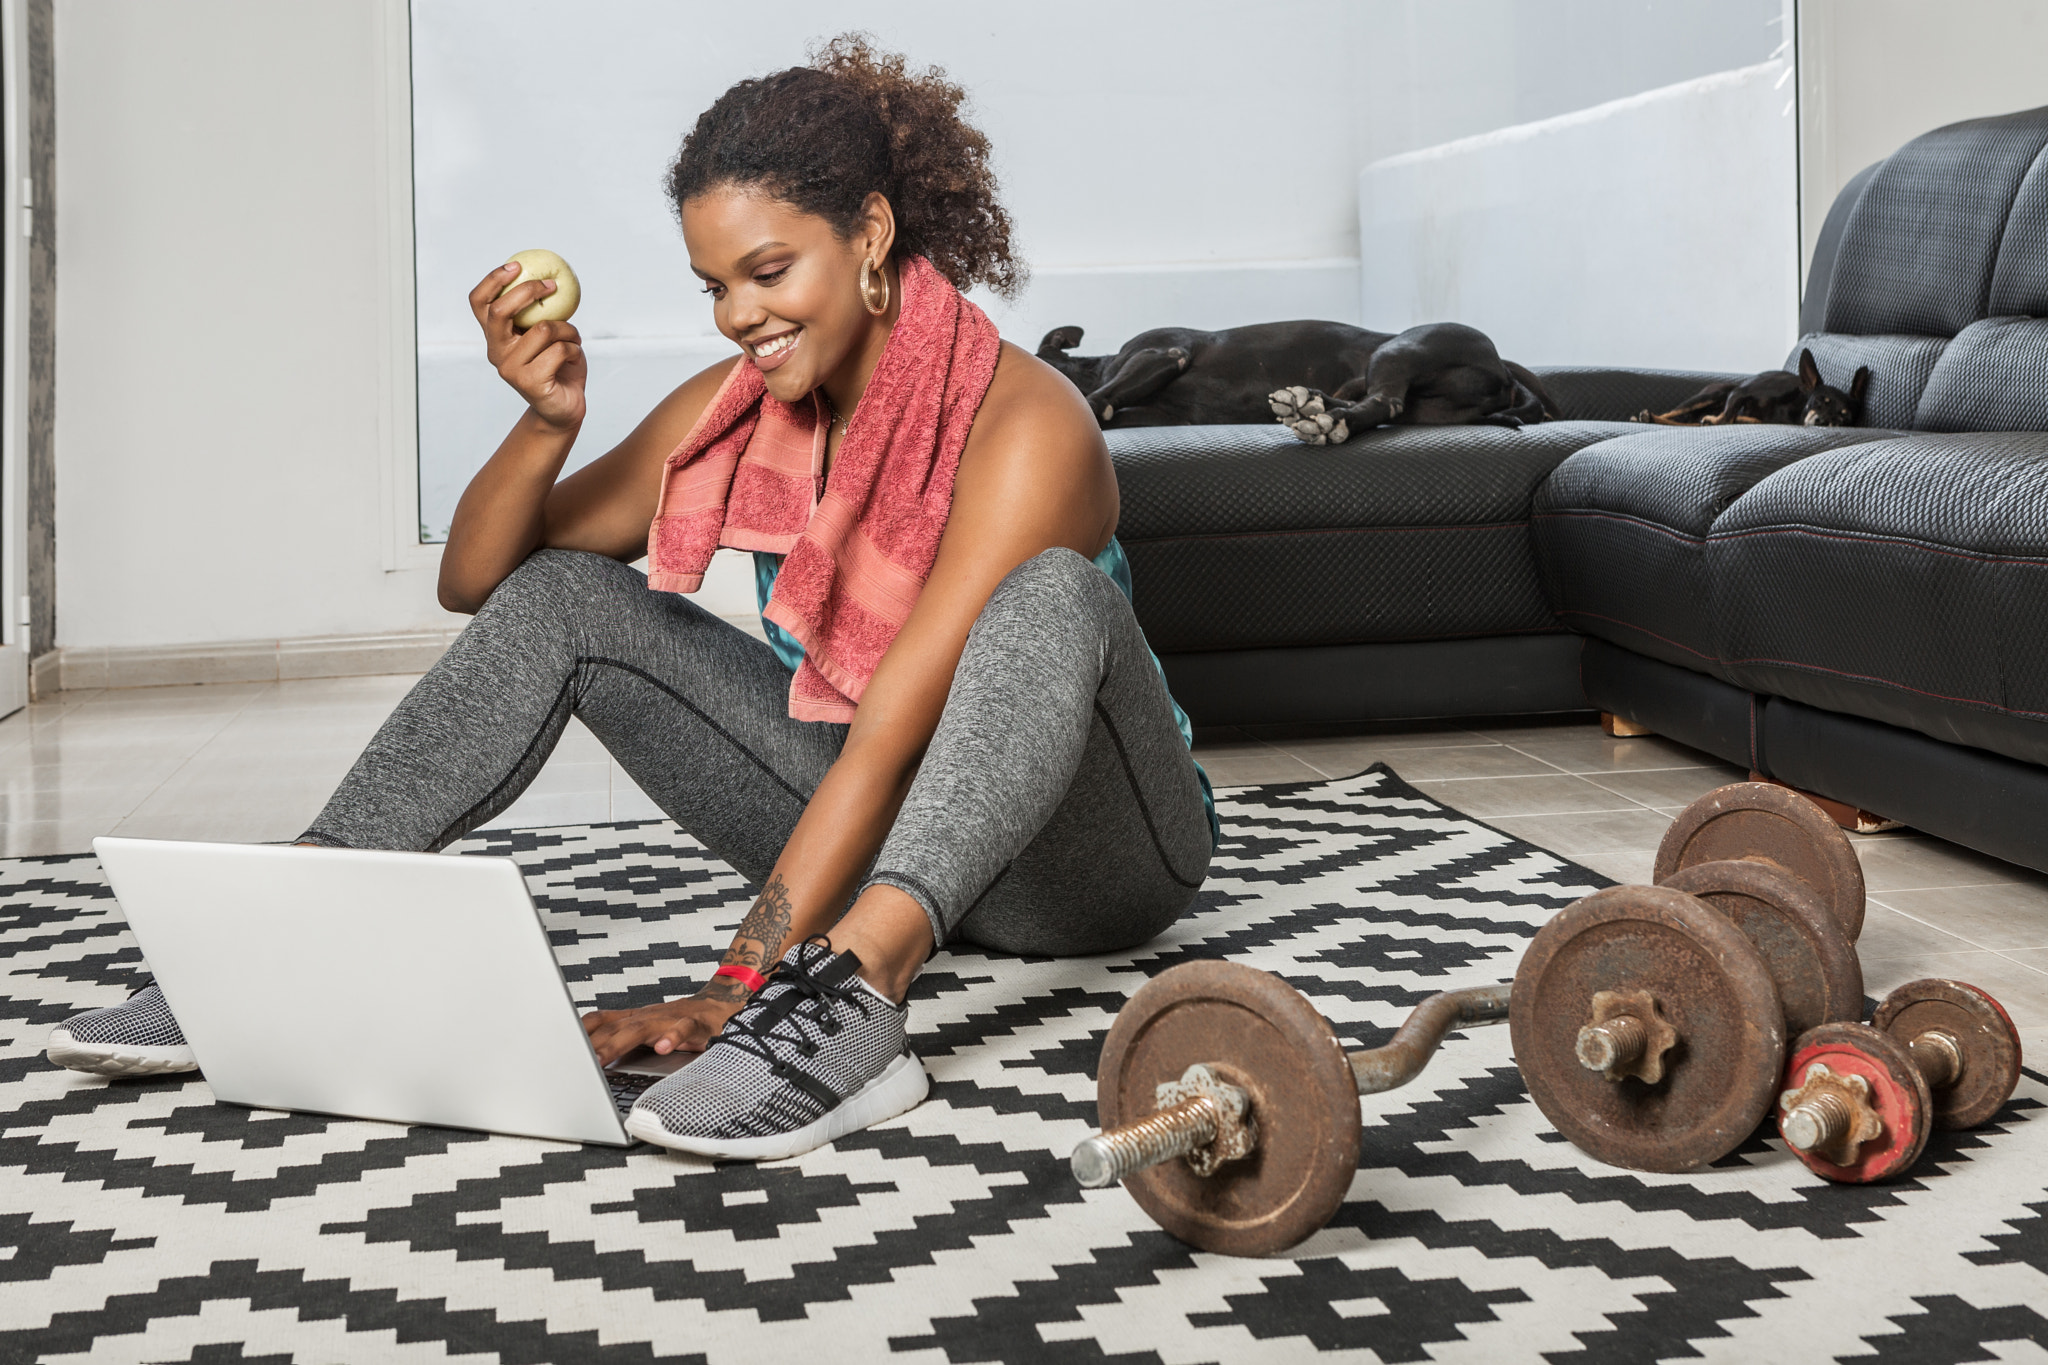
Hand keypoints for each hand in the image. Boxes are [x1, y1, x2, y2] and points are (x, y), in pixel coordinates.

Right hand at [468, 262, 587, 431]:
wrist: (564, 407)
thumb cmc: (557, 365)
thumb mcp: (545, 334)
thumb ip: (538, 312)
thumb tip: (546, 275)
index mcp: (495, 336)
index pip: (479, 303)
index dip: (493, 280)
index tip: (517, 266)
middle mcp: (496, 352)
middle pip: (500, 311)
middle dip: (528, 292)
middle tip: (552, 286)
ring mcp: (510, 369)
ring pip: (543, 329)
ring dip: (568, 329)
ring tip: (573, 339)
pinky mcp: (530, 382)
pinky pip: (559, 350)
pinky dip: (574, 349)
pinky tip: (574, 357)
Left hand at [580, 991, 744, 1066]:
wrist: (723, 1005)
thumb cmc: (682, 1023)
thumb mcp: (650, 1031)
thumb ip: (625, 1043)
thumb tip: (593, 1063)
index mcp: (636, 1019)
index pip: (600, 1020)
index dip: (579, 1032)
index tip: (558, 1046)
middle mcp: (649, 1016)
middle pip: (614, 1027)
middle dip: (591, 1044)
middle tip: (572, 1062)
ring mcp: (671, 1018)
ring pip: (641, 1028)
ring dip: (618, 1042)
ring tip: (601, 1059)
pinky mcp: (696, 1024)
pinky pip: (683, 1028)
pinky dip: (672, 1037)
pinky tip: (662, 1048)